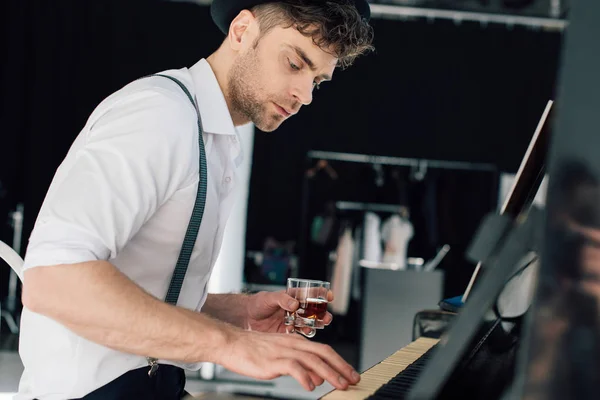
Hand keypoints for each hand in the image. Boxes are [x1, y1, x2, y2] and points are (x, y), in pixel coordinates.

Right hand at [216, 328, 359, 390]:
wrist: (232, 343)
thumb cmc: (254, 350)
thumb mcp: (281, 355)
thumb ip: (300, 365)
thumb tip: (317, 379)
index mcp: (296, 341)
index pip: (324, 350)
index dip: (340, 361)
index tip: (351, 373)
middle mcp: (293, 344)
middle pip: (323, 353)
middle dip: (341, 367)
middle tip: (353, 379)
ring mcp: (284, 351)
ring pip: (313, 360)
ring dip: (329, 373)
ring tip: (340, 385)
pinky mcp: (273, 360)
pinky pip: (293, 367)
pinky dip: (304, 377)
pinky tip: (311, 387)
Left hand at [245, 290, 332, 335]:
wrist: (246, 318)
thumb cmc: (257, 303)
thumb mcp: (269, 297)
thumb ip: (282, 299)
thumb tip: (295, 304)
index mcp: (293, 297)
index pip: (311, 293)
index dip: (321, 294)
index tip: (329, 295)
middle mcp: (296, 309)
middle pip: (314, 311)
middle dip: (323, 314)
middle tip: (326, 317)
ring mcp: (293, 321)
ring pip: (310, 323)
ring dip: (316, 325)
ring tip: (318, 326)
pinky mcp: (287, 333)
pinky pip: (300, 335)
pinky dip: (303, 334)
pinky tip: (302, 332)